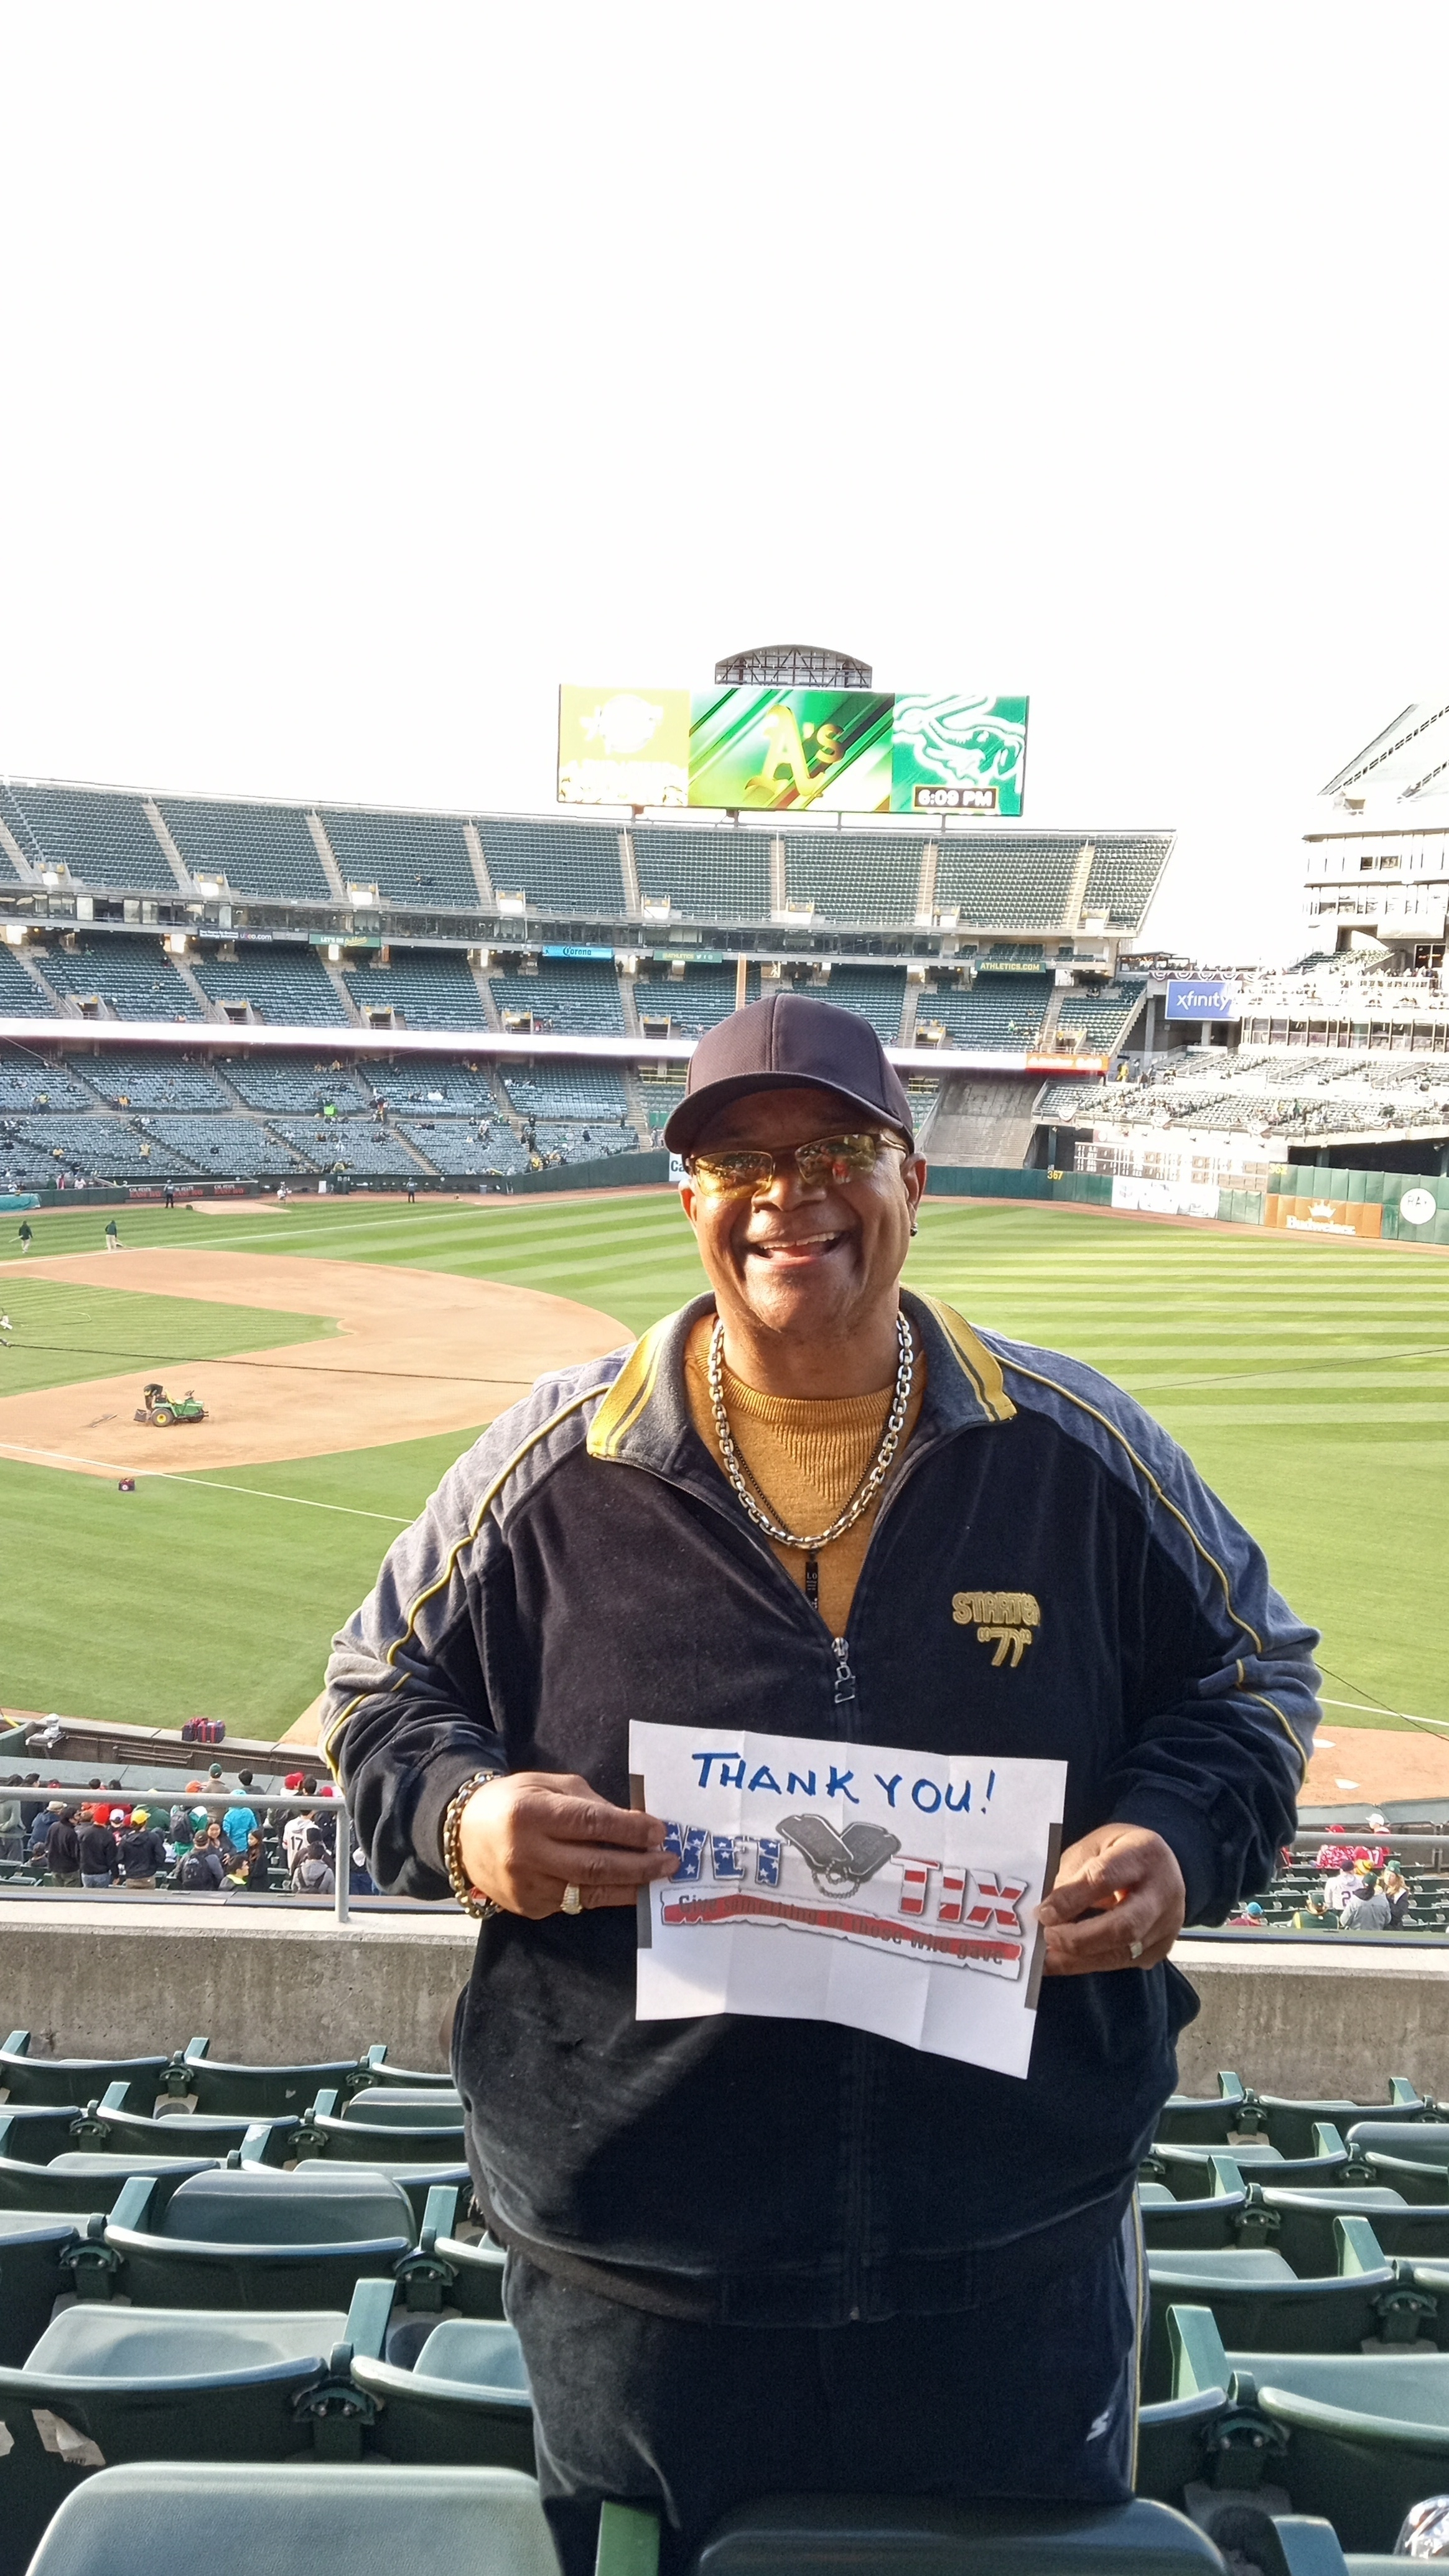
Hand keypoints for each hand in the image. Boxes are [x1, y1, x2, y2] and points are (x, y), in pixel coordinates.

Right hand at [458, 1770, 677, 1918]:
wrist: (463, 1835)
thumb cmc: (513, 1801)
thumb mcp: (548, 1786)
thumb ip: (589, 1803)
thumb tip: (634, 1823)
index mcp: (530, 1813)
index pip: (590, 1823)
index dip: (630, 1829)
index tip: (660, 1831)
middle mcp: (526, 1853)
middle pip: (595, 1864)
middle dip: (639, 1864)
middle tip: (669, 1861)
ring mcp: (527, 1886)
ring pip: (590, 1891)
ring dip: (629, 1885)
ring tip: (656, 1877)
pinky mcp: (529, 1908)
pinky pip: (576, 1903)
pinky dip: (604, 1895)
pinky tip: (625, 1887)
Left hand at [1036, 1823, 1184, 1976]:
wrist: (1160, 1866)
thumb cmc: (1120, 1852)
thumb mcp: (1095, 1847)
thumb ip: (1073, 1876)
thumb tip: (1048, 1913)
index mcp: (1143, 1853)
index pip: (1105, 1879)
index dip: (1071, 1899)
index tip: (1043, 1913)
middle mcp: (1164, 1891)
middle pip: (1124, 1926)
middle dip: (1079, 1938)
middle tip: (1047, 1937)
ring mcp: (1168, 1924)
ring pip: (1123, 1953)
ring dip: (1079, 1959)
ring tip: (1048, 1958)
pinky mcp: (1163, 1948)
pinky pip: (1124, 1964)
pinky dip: (1090, 1964)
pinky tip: (1066, 1960)